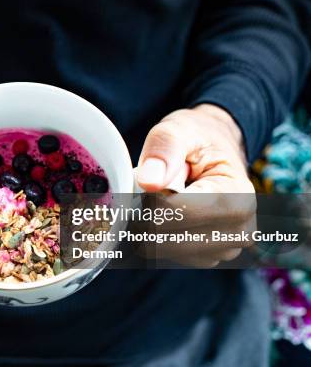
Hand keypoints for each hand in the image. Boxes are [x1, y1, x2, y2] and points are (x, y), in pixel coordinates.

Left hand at [135, 104, 254, 266]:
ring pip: (165, 250)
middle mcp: (239, 230)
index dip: (151, 200)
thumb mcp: (179, 130)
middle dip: (148, 214)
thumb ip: (163, 150)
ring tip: (162, 199)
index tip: (148, 182)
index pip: (179, 214)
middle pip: (170, 237)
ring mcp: (225, 249)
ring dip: (150, 226)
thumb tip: (148, 182)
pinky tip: (165, 215)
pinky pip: (166, 256)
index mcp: (238, 197)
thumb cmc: (197, 140)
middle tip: (150, 189)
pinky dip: (155, 237)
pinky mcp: (207, 258)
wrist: (214, 153)